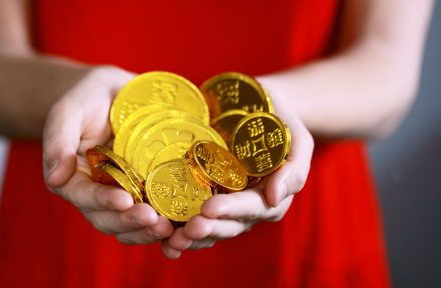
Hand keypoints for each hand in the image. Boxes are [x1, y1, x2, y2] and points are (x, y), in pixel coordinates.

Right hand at [43, 66, 173, 243]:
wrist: (114, 94)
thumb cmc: (88, 98)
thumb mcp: (69, 110)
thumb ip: (58, 140)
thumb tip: (56, 179)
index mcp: (72, 177)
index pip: (83, 196)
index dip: (102, 201)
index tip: (124, 201)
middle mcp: (95, 192)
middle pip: (106, 219)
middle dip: (129, 222)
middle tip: (153, 220)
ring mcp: (120, 195)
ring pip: (127, 224)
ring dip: (146, 231)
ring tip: (168, 228)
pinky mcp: (143, 192)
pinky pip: (149, 214)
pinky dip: (161, 224)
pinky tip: (179, 224)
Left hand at [161, 88, 313, 258]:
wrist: (256, 108)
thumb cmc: (278, 120)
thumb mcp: (296, 138)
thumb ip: (294, 168)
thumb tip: (275, 197)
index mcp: (269, 197)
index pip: (251, 208)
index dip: (231, 210)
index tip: (209, 208)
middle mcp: (246, 208)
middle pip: (228, 225)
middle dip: (209, 229)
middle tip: (188, 228)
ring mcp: (224, 206)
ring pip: (210, 229)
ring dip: (191, 239)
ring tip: (172, 241)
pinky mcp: (204, 198)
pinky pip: (192, 220)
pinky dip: (178, 233)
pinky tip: (164, 241)